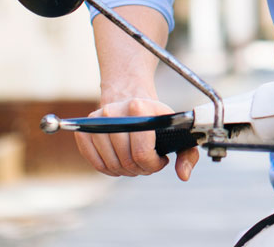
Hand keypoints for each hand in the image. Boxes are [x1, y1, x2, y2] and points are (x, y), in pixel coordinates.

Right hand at [74, 96, 198, 181]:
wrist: (129, 98)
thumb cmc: (155, 118)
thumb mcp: (176, 129)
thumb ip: (187, 153)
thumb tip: (183, 175)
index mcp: (139, 108)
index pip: (141, 153)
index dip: (153, 164)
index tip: (161, 159)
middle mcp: (114, 113)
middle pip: (126, 161)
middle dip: (141, 169)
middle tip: (148, 162)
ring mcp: (97, 121)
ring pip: (112, 165)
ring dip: (126, 171)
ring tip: (136, 161)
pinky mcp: (85, 131)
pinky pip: (96, 164)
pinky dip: (111, 170)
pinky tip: (121, 162)